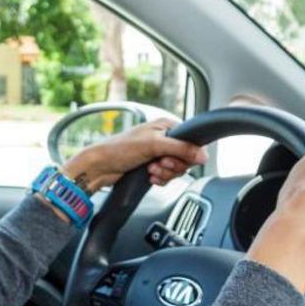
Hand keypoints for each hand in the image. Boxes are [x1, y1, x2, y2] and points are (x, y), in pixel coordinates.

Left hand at [62, 118, 207, 193]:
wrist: (101, 167)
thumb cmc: (120, 149)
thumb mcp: (154, 145)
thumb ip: (180, 148)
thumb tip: (203, 155)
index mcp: (166, 126)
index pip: (191, 141)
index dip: (187, 154)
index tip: (175, 158)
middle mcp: (164, 138)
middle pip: (185, 158)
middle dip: (172, 166)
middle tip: (159, 163)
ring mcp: (158, 153)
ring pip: (176, 170)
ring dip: (164, 173)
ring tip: (150, 169)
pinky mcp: (153, 166)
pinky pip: (167, 177)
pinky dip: (160, 179)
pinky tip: (149, 176)